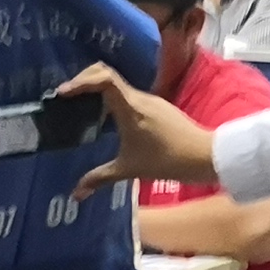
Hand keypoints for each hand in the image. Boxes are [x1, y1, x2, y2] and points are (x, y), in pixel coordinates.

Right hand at [62, 62, 222, 197]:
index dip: (80, 80)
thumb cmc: (168, 161)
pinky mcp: (157, 106)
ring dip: (97, 89)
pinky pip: (128, 95)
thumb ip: (100, 179)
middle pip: (106, 74)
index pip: (103, 78)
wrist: (206, 156)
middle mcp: (139, 97)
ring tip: (79, 105)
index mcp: (130, 107)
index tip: (62, 93)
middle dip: (83, 81)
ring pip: (117, 84)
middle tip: (66, 97)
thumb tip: (75, 195)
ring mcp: (150, 100)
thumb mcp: (129, 170)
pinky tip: (105, 117)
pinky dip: (111, 99)